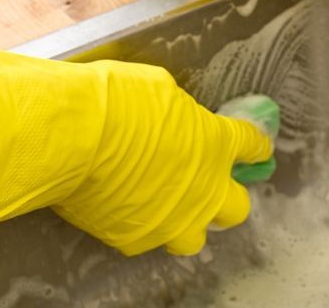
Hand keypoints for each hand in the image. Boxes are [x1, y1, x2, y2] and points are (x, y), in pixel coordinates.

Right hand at [0, 45, 272, 255]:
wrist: (72, 136)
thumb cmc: (116, 100)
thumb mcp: (160, 89)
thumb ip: (179, 114)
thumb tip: (175, 120)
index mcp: (216, 144)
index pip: (252, 146)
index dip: (255, 146)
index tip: (256, 147)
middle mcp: (203, 189)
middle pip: (236, 208)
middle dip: (226, 195)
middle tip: (208, 184)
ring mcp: (171, 219)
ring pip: (195, 237)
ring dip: (188, 221)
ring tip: (169, 207)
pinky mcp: (134, 238)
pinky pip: (147, 239)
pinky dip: (142, 226)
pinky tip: (126, 209)